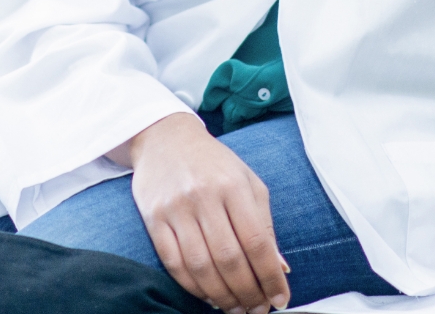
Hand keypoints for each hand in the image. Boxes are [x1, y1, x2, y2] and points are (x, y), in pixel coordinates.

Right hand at [109, 113, 289, 313]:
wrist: (165, 139)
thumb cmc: (214, 165)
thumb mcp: (248, 182)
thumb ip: (264, 224)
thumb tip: (281, 267)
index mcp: (234, 185)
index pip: (257, 241)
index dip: (270, 276)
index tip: (280, 299)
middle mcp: (204, 196)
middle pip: (230, 259)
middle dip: (247, 293)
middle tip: (256, 310)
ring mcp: (176, 208)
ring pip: (201, 266)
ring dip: (221, 296)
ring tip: (235, 308)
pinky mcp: (154, 218)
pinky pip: (174, 263)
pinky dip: (193, 286)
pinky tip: (208, 295)